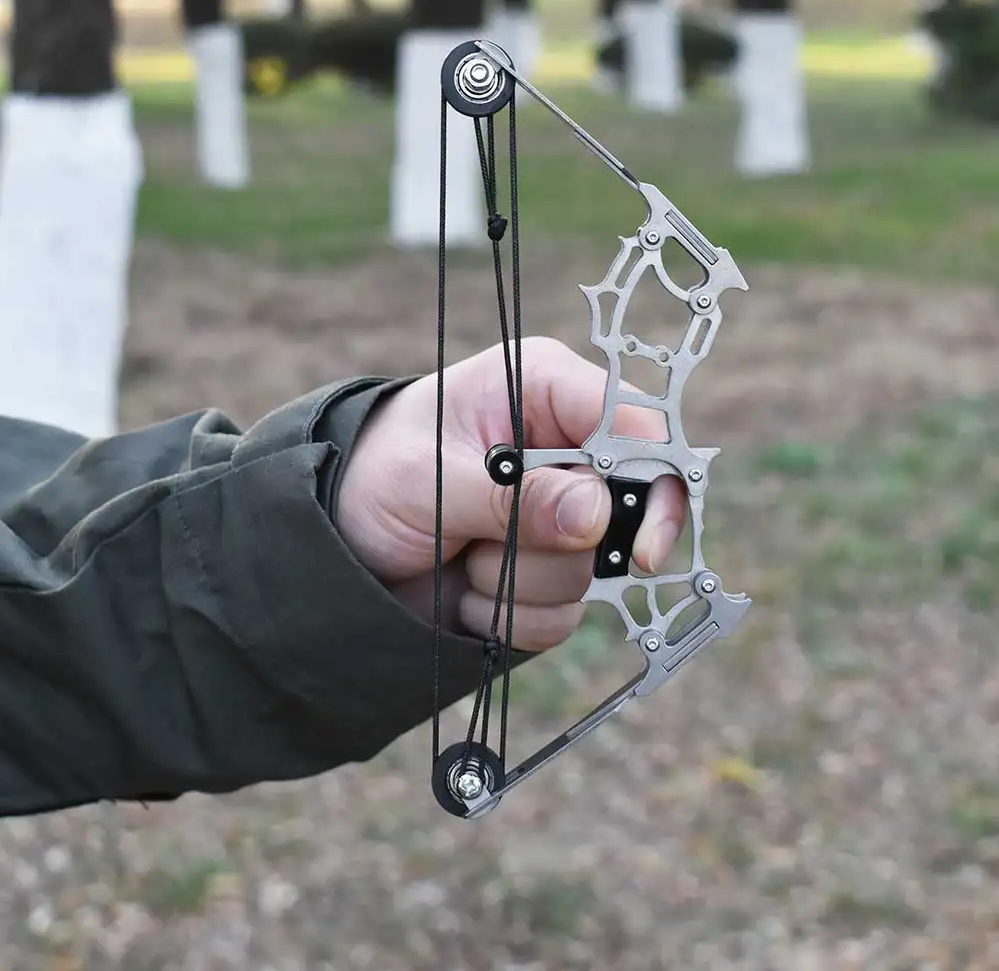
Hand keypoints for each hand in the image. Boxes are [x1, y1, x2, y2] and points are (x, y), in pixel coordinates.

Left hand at [336, 338, 685, 651]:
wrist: (333, 541)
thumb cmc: (374, 474)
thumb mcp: (430, 477)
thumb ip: (511, 496)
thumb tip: (594, 514)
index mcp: (544, 392)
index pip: (637, 429)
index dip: (655, 486)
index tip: (645, 549)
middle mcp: (563, 452)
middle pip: (621, 513)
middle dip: (551, 544)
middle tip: (485, 541)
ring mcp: (556, 518)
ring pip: (586, 573)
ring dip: (515, 580)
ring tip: (462, 553)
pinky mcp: (543, 574)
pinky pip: (559, 616)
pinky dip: (506, 614)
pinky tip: (466, 589)